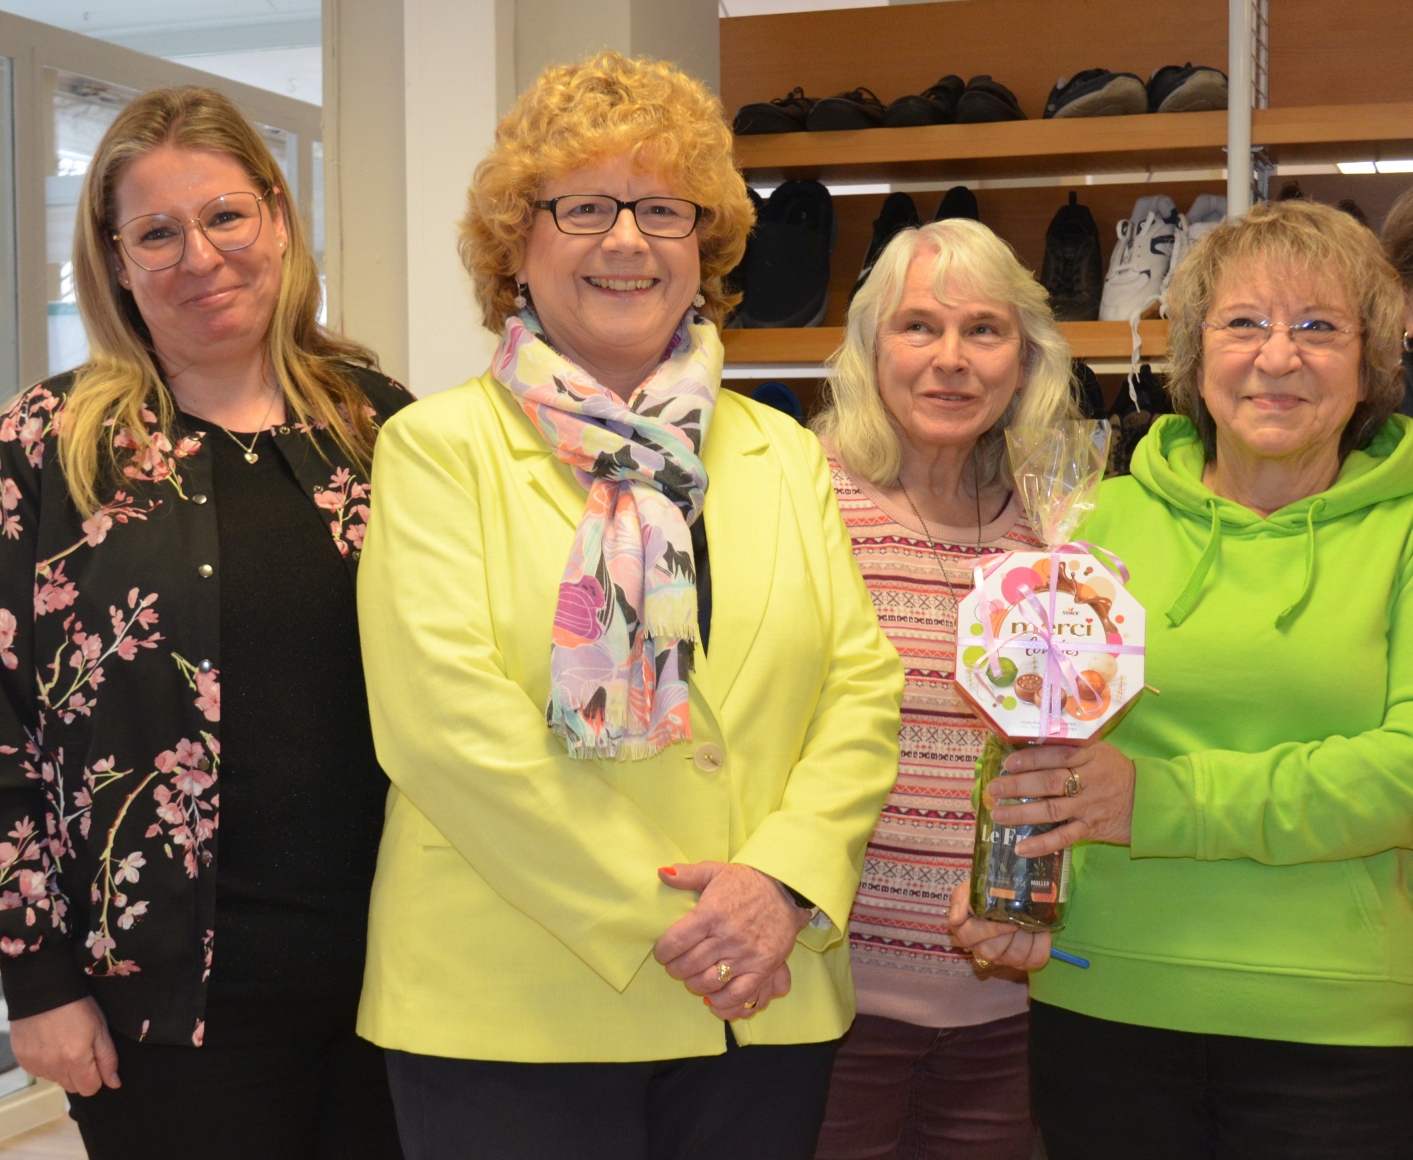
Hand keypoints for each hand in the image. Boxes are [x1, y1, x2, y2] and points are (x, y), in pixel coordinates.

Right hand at [11, 996, 120, 1095]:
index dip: (97, 1076)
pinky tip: (50, 1043)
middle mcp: (53, 1067)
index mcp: (76, 1060)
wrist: (43, 990)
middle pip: (72, 1087)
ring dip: (63, 1068)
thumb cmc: (77, 1005)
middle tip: (81, 1049)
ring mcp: (35, 1065)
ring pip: (56, 1079)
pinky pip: (39, 1072)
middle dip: (81, 1074)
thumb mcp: (100, 1028)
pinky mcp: (23, 1059)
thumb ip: (107, 1059)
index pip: (90, 1089)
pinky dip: (47, 1063)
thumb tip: (114, 1083)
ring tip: (64, 1043)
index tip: (96, 1060)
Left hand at [653, 861, 811, 1018]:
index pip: (676, 941)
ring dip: (694, 984)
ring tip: (692, 978)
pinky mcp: (763, 968)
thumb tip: (661, 873)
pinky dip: (721, 1001)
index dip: (663, 952)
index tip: (663, 952)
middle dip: (676, 969)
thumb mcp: (715, 870)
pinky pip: (738, 994)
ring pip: (709, 982)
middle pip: (689, 964)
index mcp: (711, 913)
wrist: (785, 890)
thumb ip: (687, 874)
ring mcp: (746, 954)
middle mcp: (727, 936)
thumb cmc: (746, 882)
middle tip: (675, 966)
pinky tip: (712, 996)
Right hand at [948, 878, 1050, 970]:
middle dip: (1008, 932)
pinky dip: (1041, 944)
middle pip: (990, 951)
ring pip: (1014, 957)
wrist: (1012, 890)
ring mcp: (1002, 958)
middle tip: (1017, 916)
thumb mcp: (972, 887)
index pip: (969, 937)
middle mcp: (981, 948)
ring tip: (1029, 920)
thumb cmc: (988, 890)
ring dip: (1026, 937)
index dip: (988, 928)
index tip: (1004, 915)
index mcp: (964, 930)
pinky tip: (1040, 931)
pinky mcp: (1022, 962)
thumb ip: (961, 899)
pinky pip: (1035, 960)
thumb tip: (956, 919)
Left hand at [989, 741, 1134, 855]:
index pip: (1056, 755)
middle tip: (993, 788)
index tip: (1007, 763)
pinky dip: (1041, 844)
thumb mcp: (1099, 750)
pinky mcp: (1091, 829)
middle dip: (1017, 785)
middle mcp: (1089, 780)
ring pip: (1052, 810)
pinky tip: (1020, 848)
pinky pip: (1064, 838)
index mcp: (1089, 756)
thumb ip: (1070, 748)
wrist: (1150, 800)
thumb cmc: (1115, 771)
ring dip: (1021, 814)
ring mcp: (1089, 807)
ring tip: (998, 815)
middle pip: (1049, 782)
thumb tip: (1028, 745)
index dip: (1030, 758)